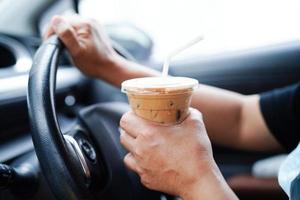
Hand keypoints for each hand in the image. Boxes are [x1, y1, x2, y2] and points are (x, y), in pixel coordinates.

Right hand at [44, 15, 120, 77]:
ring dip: (65, 33)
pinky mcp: (94, 28)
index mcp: (83, 25)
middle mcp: (89, 21)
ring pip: (70, 24)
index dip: (50, 33)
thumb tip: (56, 20)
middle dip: (58, 33)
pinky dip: (74, 34)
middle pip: (64, 21)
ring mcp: (92, 24)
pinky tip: (75, 43)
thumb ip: (66, 35)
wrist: (109, 68)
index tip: (49, 44)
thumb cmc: (94, 64)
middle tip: (57, 47)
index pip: (58, 21)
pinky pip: (78, 27)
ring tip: (66, 46)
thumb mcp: (77, 52)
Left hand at [120, 109, 236, 198]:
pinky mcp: (145, 178)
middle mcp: (141, 149)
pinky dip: (141, 163)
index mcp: (149, 133)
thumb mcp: (195, 123)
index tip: (138, 115)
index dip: (130, 115)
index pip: (125, 120)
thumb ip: (188, 111)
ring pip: (127, 153)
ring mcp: (141, 166)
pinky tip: (152, 160)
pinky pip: (136, 167)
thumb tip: (185, 106)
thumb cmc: (196, 152)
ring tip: (146, 145)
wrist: (199, 180)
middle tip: (142, 129)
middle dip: (131, 130)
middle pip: (123, 135)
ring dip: (134, 147)